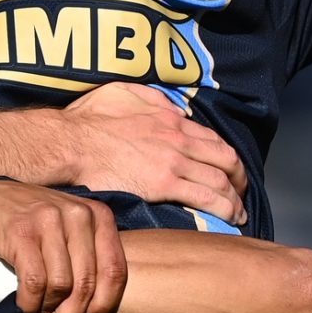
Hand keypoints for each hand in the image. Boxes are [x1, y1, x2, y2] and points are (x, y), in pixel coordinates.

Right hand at [0, 183, 126, 312]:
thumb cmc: (37, 221)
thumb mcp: (73, 228)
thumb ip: (91, 258)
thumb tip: (98, 309)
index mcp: (98, 215)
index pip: (115, 270)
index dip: (104, 304)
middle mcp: (79, 216)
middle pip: (87, 283)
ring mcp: (50, 222)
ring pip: (61, 286)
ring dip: (49, 312)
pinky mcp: (22, 233)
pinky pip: (34, 282)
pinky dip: (30, 304)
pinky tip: (25, 308)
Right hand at [61, 84, 247, 225]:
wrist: (71, 143)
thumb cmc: (88, 120)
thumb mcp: (122, 93)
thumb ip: (151, 98)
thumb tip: (170, 109)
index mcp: (170, 119)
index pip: (212, 139)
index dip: (226, 157)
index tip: (229, 170)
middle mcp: (178, 140)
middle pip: (226, 159)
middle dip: (239, 179)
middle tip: (240, 193)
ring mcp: (173, 162)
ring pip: (221, 181)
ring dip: (235, 199)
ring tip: (238, 214)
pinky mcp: (164, 185)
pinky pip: (206, 198)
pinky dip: (224, 209)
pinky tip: (230, 219)